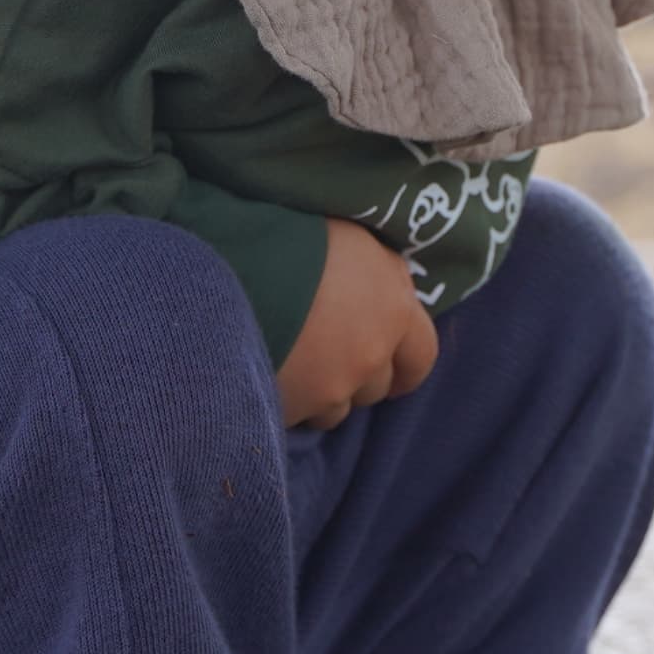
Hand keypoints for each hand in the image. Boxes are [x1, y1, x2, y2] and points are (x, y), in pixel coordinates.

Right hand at [276, 220, 437, 430]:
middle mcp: (371, 356)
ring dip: (323, 393)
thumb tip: (386, 286)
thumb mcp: (351, 237)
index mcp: (394, 310)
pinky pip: (298, 415)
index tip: (396, 374)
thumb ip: (378, 270)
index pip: (422, 355)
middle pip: (377, 386)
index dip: (408, 366)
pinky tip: (268, 375)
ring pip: (337, 409)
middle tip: (331, 359)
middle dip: (359, 377)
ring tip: (294, 366)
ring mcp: (331, 389)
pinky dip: (290, 402)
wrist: (231, 269)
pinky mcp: (292, 408)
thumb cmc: (293, 237)